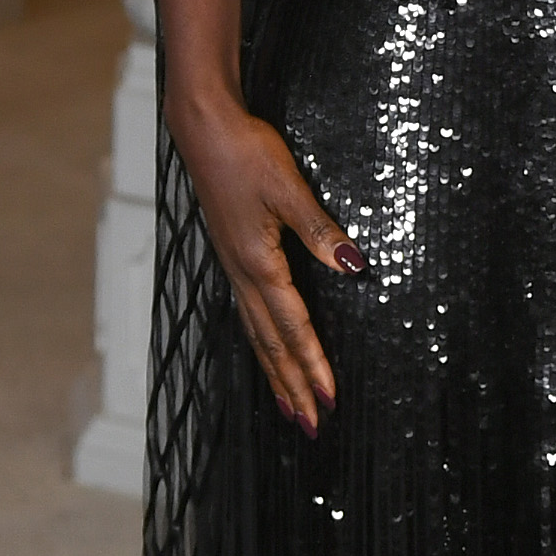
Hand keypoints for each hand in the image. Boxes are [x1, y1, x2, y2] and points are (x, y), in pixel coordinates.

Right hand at [168, 91, 363, 433]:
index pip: (293, 327)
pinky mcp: (231, 255)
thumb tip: (353, 266)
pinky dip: (260, 342)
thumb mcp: (288, 189)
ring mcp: (233, 267)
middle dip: (293, 386)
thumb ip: (321, 230)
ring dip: (275, 372)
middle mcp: (243, 274)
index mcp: (259, 263)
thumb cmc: (245, 153)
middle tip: (312, 425)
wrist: (202, 130)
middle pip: (271, 344)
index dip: (312, 365)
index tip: (330, 399)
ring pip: (256, 334)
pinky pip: (247, 314)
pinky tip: (266, 350)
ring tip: (290, 406)